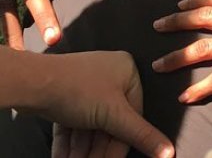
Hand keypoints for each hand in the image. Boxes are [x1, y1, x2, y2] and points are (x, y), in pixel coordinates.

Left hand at [34, 51, 173, 157]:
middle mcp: (109, 75)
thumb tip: (170, 153)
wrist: (32, 83)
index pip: (133, 115)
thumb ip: (142, 135)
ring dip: (82, 151)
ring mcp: (85, 85)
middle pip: (109, 123)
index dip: (121, 143)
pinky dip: (69, 143)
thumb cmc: (79, 90)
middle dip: (97, 150)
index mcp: (127, 71)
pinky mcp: (64, 95)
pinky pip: (73, 123)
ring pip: (89, 126)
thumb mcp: (115, 115)